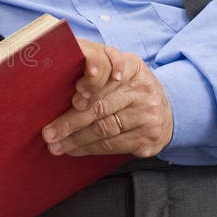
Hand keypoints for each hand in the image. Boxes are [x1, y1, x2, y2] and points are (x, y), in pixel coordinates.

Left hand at [42, 40, 172, 158]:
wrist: (167, 113)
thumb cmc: (130, 91)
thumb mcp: (120, 72)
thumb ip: (96, 71)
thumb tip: (59, 82)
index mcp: (134, 67)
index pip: (110, 73)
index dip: (91, 84)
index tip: (74, 94)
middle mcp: (144, 90)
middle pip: (101, 107)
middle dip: (70, 122)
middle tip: (48, 132)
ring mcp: (148, 115)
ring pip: (104, 129)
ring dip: (75, 139)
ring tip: (55, 144)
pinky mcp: (149, 137)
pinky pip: (113, 145)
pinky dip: (89, 148)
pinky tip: (74, 149)